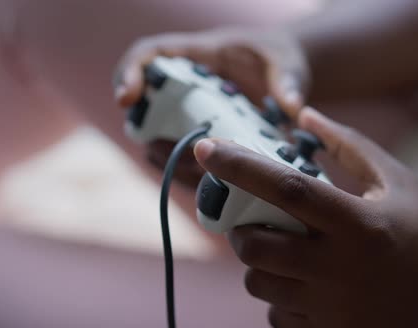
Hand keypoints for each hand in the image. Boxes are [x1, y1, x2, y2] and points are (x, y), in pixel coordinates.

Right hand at [114, 28, 309, 186]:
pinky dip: (190, 171)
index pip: (152, 54)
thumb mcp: (288, 62)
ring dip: (169, 154)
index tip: (126, 98)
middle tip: (166, 147)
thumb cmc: (280, 56)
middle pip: (147, 101)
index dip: (131, 72)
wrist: (286, 71)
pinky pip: (185, 153)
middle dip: (147, 128)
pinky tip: (209, 184)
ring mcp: (193, 111)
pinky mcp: (204, 134)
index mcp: (201, 54)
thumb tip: (291, 107)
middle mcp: (189, 84)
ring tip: (195, 169)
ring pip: (161, 133)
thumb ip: (289, 80)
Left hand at [193, 107, 417, 327]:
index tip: (205, 148)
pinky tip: (307, 285)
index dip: (238, 165)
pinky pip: (277, 316)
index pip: (285, 188)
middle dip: (243, 231)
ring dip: (261, 264)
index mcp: (359, 224)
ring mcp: (332, 309)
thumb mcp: (399, 182)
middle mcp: (339, 269)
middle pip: (256, 246)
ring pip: (260, 285)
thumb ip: (350, 145)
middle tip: (257, 221)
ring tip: (288, 253)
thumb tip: (305, 114)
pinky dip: (280, 297)